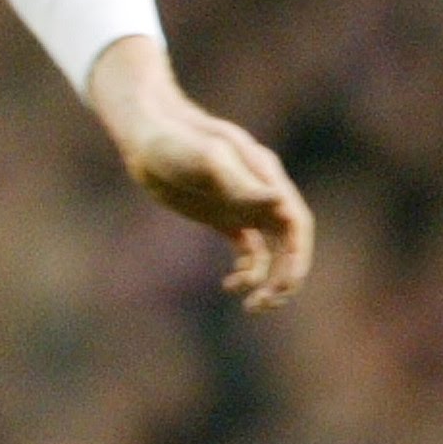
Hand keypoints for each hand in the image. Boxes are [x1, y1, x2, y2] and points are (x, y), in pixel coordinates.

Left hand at [87, 36, 313, 309]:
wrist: (144, 137)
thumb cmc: (174, 142)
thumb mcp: (208, 160)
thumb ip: (242, 184)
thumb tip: (279, 202)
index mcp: (265, 177)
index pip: (296, 222)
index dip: (298, 255)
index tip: (285, 283)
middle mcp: (261, 193)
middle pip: (291, 242)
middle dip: (287, 275)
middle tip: (268, 302)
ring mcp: (244, 206)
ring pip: (274, 251)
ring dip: (270, 279)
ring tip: (255, 306)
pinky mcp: (225, 218)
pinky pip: (250, 252)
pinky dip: (247, 272)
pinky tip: (230, 285)